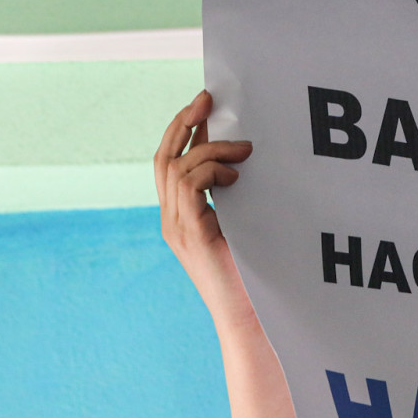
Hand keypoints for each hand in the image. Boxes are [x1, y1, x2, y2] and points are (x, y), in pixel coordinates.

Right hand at [155, 90, 255, 327]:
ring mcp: (176, 228)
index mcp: (180, 217)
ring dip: (210, 149)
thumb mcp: (242, 226)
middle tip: (207, 99)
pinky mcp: (191, 235)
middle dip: (183, 123)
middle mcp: (171, 220)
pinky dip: (210, 172)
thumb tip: (247, 159)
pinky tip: (236, 175)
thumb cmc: (253, 276)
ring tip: (244, 149)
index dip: (183, 131)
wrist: (249, 318)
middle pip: (164, 158)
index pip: (171, 163)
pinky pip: (188, 187)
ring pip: (176, 168)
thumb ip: (235, 198)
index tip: (204, 105)